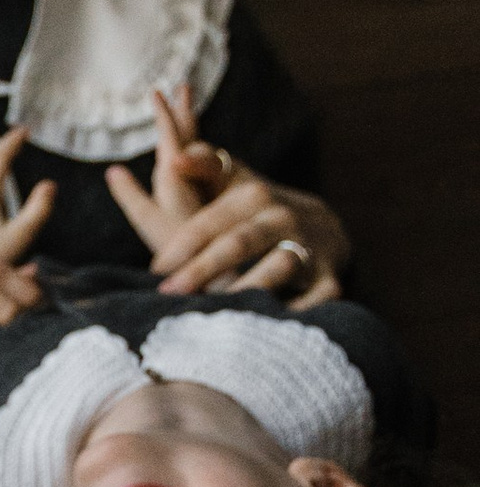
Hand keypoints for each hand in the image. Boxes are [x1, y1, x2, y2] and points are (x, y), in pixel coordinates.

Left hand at [104, 90, 347, 304]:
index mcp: (254, 195)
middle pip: (240, 243)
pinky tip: (266, 328)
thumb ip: (203, 165)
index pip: (211, 221)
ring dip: (249, 289)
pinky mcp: (330, 279)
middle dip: (203, 269)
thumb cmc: (258, 208)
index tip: (156, 269)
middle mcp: (284, 218)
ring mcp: (310, 247)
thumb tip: (175, 158)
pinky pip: (317, 299)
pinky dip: (298, 313)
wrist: (324, 228)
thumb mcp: (234, 180)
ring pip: (280, 267)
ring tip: (216, 314)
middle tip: (169, 295)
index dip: (182, 244)